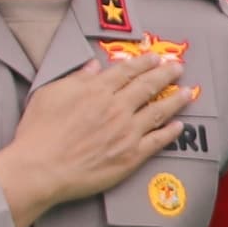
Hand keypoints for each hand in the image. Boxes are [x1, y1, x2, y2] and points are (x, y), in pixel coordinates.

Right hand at [0, 52, 196, 226]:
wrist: (40, 168)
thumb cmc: (38, 133)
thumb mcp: (50, 94)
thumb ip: (76, 79)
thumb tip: (93, 66)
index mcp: (97, 90)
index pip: (127, 71)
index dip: (144, 62)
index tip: (155, 58)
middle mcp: (116, 108)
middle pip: (148, 86)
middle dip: (166, 74)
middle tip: (178, 67)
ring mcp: (126, 132)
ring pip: (159, 111)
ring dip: (176, 100)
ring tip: (189, 92)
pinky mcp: (130, 156)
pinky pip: (157, 141)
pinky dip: (171, 132)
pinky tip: (179, 126)